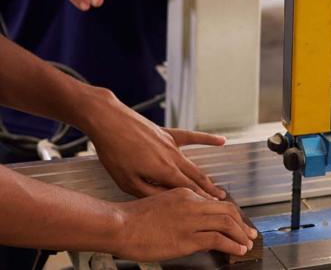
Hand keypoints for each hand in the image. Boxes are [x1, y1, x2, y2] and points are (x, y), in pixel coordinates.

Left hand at [83, 90, 226, 199]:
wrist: (108, 120)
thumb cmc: (114, 151)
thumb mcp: (127, 181)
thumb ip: (150, 193)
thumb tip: (167, 200)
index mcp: (164, 171)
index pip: (189, 190)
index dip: (202, 201)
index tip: (213, 209)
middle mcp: (172, 157)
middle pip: (195, 178)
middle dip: (209, 191)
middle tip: (221, 202)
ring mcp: (171, 143)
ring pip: (193, 163)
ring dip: (205, 176)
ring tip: (216, 186)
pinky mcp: (166, 133)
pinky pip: (191, 137)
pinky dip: (207, 140)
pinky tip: (221, 141)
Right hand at [113, 188, 256, 261]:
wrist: (120, 224)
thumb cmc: (133, 219)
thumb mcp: (160, 204)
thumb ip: (178, 209)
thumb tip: (192, 222)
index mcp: (184, 193)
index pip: (215, 202)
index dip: (230, 213)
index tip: (236, 222)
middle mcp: (191, 203)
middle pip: (227, 210)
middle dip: (242, 223)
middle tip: (249, 232)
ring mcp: (191, 220)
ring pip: (227, 223)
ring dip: (241, 234)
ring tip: (247, 243)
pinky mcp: (188, 238)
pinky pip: (218, 239)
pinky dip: (232, 245)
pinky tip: (237, 250)